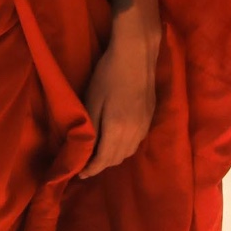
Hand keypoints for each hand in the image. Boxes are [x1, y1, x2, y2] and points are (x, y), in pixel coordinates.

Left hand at [80, 22, 157, 178]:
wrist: (136, 56)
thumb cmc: (108, 76)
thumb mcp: (92, 101)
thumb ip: (91, 128)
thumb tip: (87, 149)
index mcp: (117, 130)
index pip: (104, 159)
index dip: (91, 169)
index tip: (80, 174)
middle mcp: (134, 133)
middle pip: (117, 159)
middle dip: (101, 165)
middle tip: (87, 163)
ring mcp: (145, 126)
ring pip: (129, 152)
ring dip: (114, 157)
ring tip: (100, 154)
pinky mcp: (150, 118)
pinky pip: (136, 142)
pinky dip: (125, 147)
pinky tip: (116, 140)